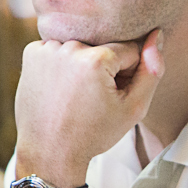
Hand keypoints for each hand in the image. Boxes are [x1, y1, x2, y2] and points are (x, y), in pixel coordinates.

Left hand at [14, 29, 164, 182]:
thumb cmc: (93, 134)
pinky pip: (58, 49)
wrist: (50, 152)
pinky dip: (61, 63)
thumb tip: (156, 35)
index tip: (114, 97)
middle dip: (105, 68)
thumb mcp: (134, 109)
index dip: (127, 75)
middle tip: (94, 99)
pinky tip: (60, 87)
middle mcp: (70, 48)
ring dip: (83, 64)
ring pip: (81, 47)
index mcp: (96, 60)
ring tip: (77, 95)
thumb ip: (152, 71)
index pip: (129, 51)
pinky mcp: (31, 53)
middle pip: (104, 47)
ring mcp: (47, 49)